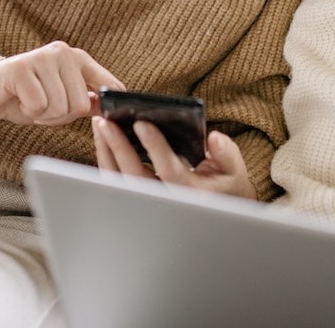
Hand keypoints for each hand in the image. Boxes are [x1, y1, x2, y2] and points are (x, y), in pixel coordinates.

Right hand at [0, 40, 124, 125]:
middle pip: (80, 104)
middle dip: (60, 117)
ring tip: (31, 102)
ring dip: (42, 115)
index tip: (108, 117)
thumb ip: (86, 101)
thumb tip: (111, 109)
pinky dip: (28, 111)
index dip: (110, 106)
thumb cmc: (26, 96)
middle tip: (44, 108)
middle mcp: (64, 52)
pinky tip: (19, 99)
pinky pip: (37, 105)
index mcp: (79, 59)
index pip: (109, 84)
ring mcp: (43, 57)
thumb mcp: (62, 100)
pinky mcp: (21, 67)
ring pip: (59, 107)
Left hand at [92, 115, 256, 200]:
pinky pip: (116, 182)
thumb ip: (226, 153)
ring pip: (120, 182)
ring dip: (107, 153)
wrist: (220, 213)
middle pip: (135, 178)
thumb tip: (214, 139)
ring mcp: (150, 204)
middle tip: (106, 122)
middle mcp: (167, 203)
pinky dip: (107, 160)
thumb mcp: (234, 169)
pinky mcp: (138, 200)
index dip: (155, 147)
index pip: (169, 170)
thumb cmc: (227, 186)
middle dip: (118, 148)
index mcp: (192, 195)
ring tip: (100, 124)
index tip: (141, 123)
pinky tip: (103, 138)